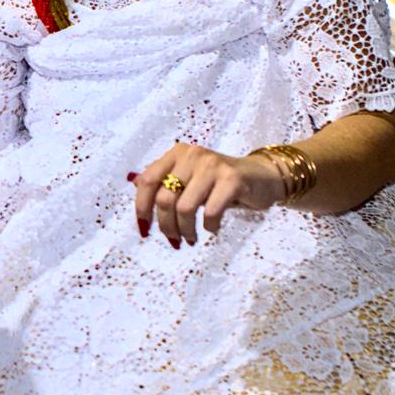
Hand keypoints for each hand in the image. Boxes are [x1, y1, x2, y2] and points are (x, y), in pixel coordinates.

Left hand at [133, 143, 285, 247]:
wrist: (261, 176)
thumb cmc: (219, 182)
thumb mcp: (189, 177)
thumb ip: (164, 180)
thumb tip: (134, 184)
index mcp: (176, 153)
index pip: (147, 181)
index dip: (141, 209)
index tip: (144, 230)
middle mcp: (192, 155)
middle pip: (164, 199)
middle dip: (167, 226)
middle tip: (175, 240)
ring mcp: (212, 165)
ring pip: (185, 208)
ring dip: (186, 230)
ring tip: (191, 238)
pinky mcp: (232, 180)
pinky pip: (210, 212)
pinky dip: (209, 226)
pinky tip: (212, 228)